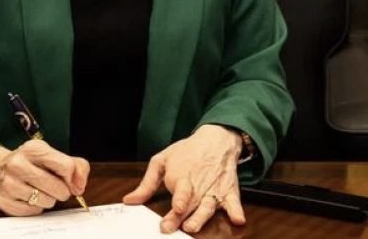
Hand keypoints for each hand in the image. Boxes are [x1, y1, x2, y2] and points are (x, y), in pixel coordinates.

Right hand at [0, 140, 89, 215]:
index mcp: (33, 149)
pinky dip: (36, 207)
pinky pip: (34, 211)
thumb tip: (79, 185)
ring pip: (48, 201)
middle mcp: (18, 164)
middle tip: (53, 186)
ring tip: (39, 190)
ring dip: (48, 199)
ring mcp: (10, 183)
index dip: (73, 177)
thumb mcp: (50, 155)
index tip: (69, 179)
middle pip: (59, 188)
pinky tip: (28, 196)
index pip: (66, 166)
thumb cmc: (29, 162)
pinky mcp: (5, 201)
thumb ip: (75, 165)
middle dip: (62, 190)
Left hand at [122, 124, 246, 233]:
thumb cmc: (186, 152)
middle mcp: (198, 186)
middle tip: (173, 228)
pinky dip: (236, 211)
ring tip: (193, 226)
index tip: (172, 211)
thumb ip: (146, 184)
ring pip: (208, 206)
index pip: (179, 193)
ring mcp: (214, 190)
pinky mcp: (228, 192)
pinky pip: (234, 203)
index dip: (176, 202)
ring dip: (202, 217)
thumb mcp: (161, 161)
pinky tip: (238, 219)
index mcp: (181, 178)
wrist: (215, 140)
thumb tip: (129, 200)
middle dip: (181, 217)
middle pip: (189, 204)